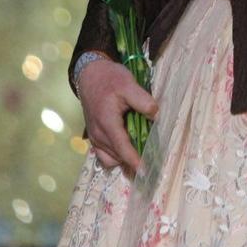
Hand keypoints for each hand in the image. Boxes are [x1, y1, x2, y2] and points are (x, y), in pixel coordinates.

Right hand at [76, 57, 156, 176]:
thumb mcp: (129, 84)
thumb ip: (143, 101)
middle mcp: (98, 134)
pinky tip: (127, 149)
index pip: (122, 147)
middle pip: (117, 156)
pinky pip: (103, 155)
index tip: (146, 171)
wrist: (90, 75)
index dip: (134, 161)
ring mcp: (94, 137)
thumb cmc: (110, 79)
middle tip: (152, 162)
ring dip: (124, 160)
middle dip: (133, 162)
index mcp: (107, 122)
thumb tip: (156, 117)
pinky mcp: (93, 136)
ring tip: (141, 155)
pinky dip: (115, 156)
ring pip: (110, 158)